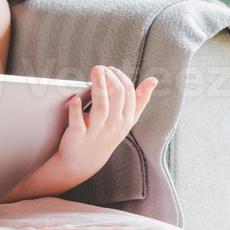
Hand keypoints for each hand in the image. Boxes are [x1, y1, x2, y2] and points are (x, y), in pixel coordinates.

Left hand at [46, 65, 156, 186]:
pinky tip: (75, 98)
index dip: (120, 77)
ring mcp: (96, 132)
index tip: (110, 68)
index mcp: (126, 119)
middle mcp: (114, 125)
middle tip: (100, 67)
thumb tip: (154, 80)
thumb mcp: (126, 120)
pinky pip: (78, 122)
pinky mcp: (78, 137)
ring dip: (98, 86)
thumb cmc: (106, 135)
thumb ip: (140, 100)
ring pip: (101, 107)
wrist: (84, 163)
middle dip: (110, 78)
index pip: (129, 93)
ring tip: (95, 70)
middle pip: (117, 96)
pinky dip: (77, 109)